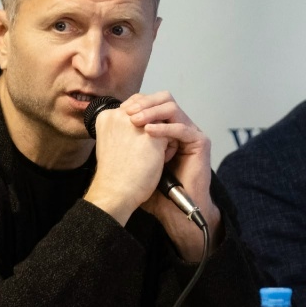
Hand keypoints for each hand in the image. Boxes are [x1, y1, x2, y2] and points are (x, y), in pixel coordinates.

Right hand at [82, 106, 167, 226]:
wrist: (116, 192)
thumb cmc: (114, 174)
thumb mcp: (112, 143)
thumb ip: (122, 130)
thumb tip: (141, 127)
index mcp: (107, 117)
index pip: (134, 107)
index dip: (144, 121)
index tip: (140, 142)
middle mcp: (120, 115)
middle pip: (149, 110)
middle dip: (155, 124)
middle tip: (151, 147)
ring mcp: (137, 124)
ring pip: (160, 121)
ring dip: (162, 134)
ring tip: (156, 154)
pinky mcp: (153, 135)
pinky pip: (171, 134)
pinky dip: (169, 147)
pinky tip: (161, 161)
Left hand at [123, 91, 221, 259]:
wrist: (169, 207)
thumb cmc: (149, 186)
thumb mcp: (133, 156)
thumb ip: (126, 136)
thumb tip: (105, 118)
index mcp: (166, 126)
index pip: (153, 102)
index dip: (137, 102)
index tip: (120, 110)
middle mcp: (179, 126)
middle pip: (165, 99)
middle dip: (145, 103)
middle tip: (129, 113)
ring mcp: (190, 133)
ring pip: (173, 109)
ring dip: (152, 112)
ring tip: (136, 121)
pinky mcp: (200, 142)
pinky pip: (181, 128)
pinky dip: (163, 128)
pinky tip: (148, 133)